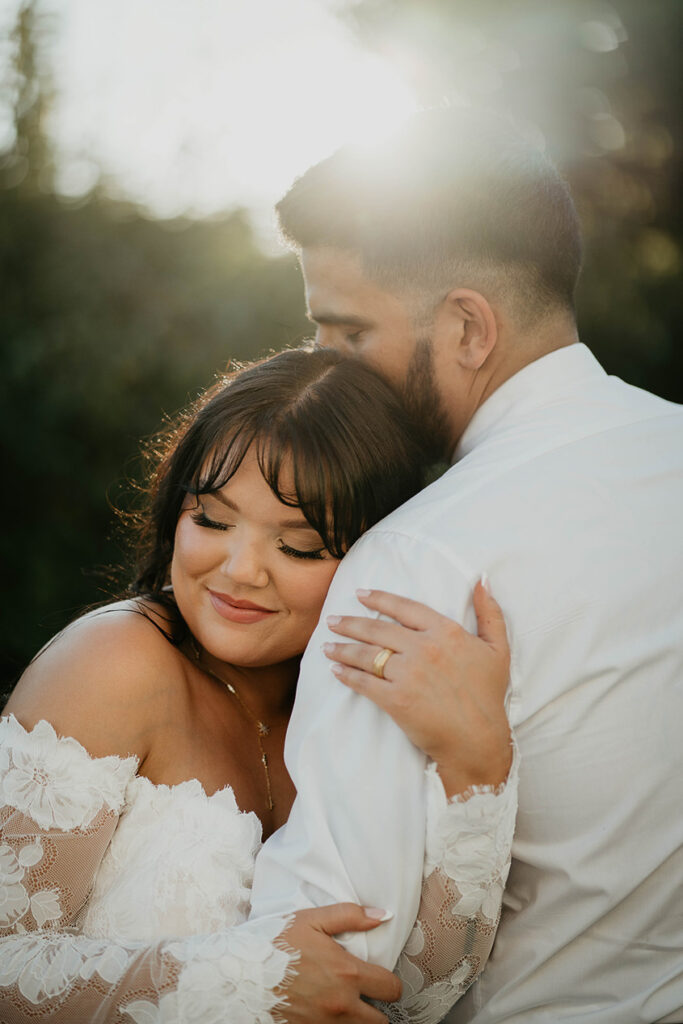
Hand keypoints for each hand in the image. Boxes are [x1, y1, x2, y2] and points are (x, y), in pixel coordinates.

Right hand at [275, 903, 400, 1022]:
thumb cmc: (276, 942)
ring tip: (346, 1004)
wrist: (241, 972)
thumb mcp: (312, 919)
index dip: (390, 983)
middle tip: (365, 995)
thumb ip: (350, 916)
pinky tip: (325, 1011)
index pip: (391, 988)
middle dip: (377, 1009)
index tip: (379, 977)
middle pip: (380, 1022)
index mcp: (346, 974)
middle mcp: (340, 1004)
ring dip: (357, 1020)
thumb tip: (383, 915)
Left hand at [323, 580, 511, 797]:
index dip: (379, 599)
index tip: (360, 594)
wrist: (479, 739)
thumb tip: (482, 580)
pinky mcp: (395, 699)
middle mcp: (424, 648)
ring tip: (327, 644)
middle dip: (350, 623)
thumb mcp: (498, 649)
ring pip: (366, 654)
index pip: (405, 608)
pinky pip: (364, 682)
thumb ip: (489, 612)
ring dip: (342, 648)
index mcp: (446, 632)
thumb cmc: (489, 695)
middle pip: (378, 629)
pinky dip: (346, 675)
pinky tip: (335, 670)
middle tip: (332, 620)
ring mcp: (408, 673)